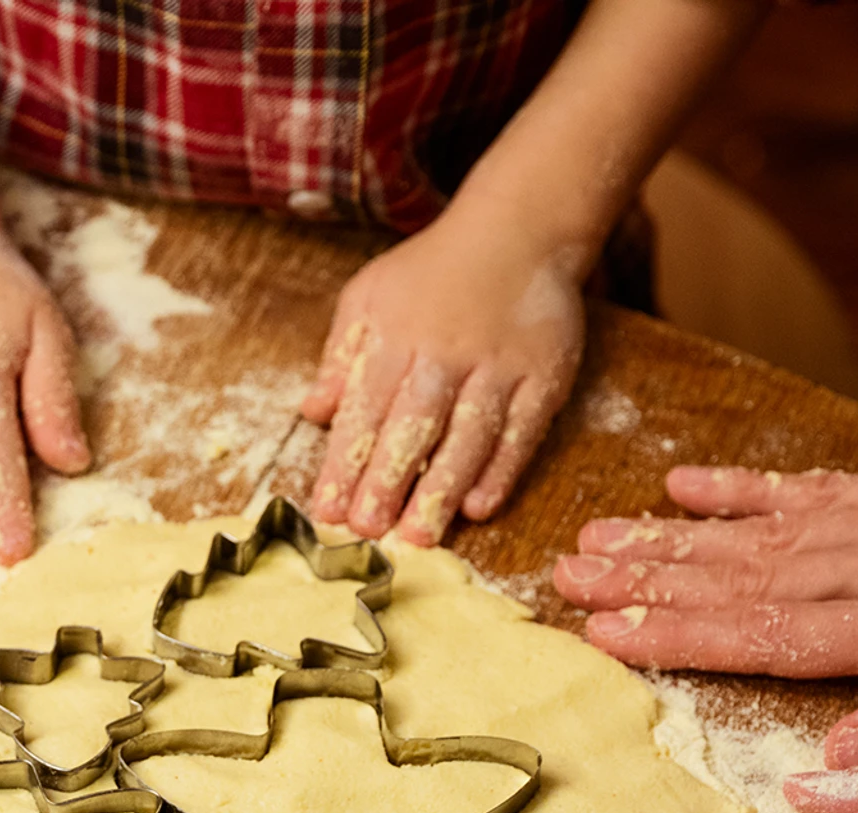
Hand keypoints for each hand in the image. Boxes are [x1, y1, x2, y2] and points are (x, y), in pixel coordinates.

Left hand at [300, 216, 587, 545]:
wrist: (519, 230)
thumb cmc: (433, 271)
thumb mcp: (370, 296)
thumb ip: (340, 356)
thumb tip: (314, 412)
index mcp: (396, 336)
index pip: (365, 410)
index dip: (345, 464)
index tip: (327, 510)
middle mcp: (445, 353)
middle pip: (413, 427)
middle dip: (387, 482)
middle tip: (367, 532)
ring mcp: (499, 366)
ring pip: (467, 436)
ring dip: (441, 490)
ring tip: (419, 537)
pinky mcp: (544, 375)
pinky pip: (521, 431)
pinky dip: (501, 470)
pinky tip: (479, 506)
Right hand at [550, 462, 857, 764]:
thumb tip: (829, 771)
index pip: (774, 633)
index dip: (682, 634)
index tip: (603, 632)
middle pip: (746, 573)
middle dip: (649, 580)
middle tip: (564, 578)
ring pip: (764, 530)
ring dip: (674, 536)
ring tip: (597, 538)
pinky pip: (813, 490)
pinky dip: (744, 489)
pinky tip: (689, 487)